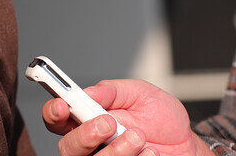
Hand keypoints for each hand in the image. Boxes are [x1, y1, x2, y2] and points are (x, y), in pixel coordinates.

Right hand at [42, 79, 213, 155]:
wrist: (188, 145)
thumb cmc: (161, 118)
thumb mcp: (139, 92)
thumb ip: (112, 90)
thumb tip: (88, 91)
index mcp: (85, 117)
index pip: (56, 118)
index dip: (52, 112)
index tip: (63, 105)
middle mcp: (90, 143)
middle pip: (67, 147)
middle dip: (85, 135)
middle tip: (108, 123)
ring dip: (117, 150)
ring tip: (139, 137)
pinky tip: (151, 153)